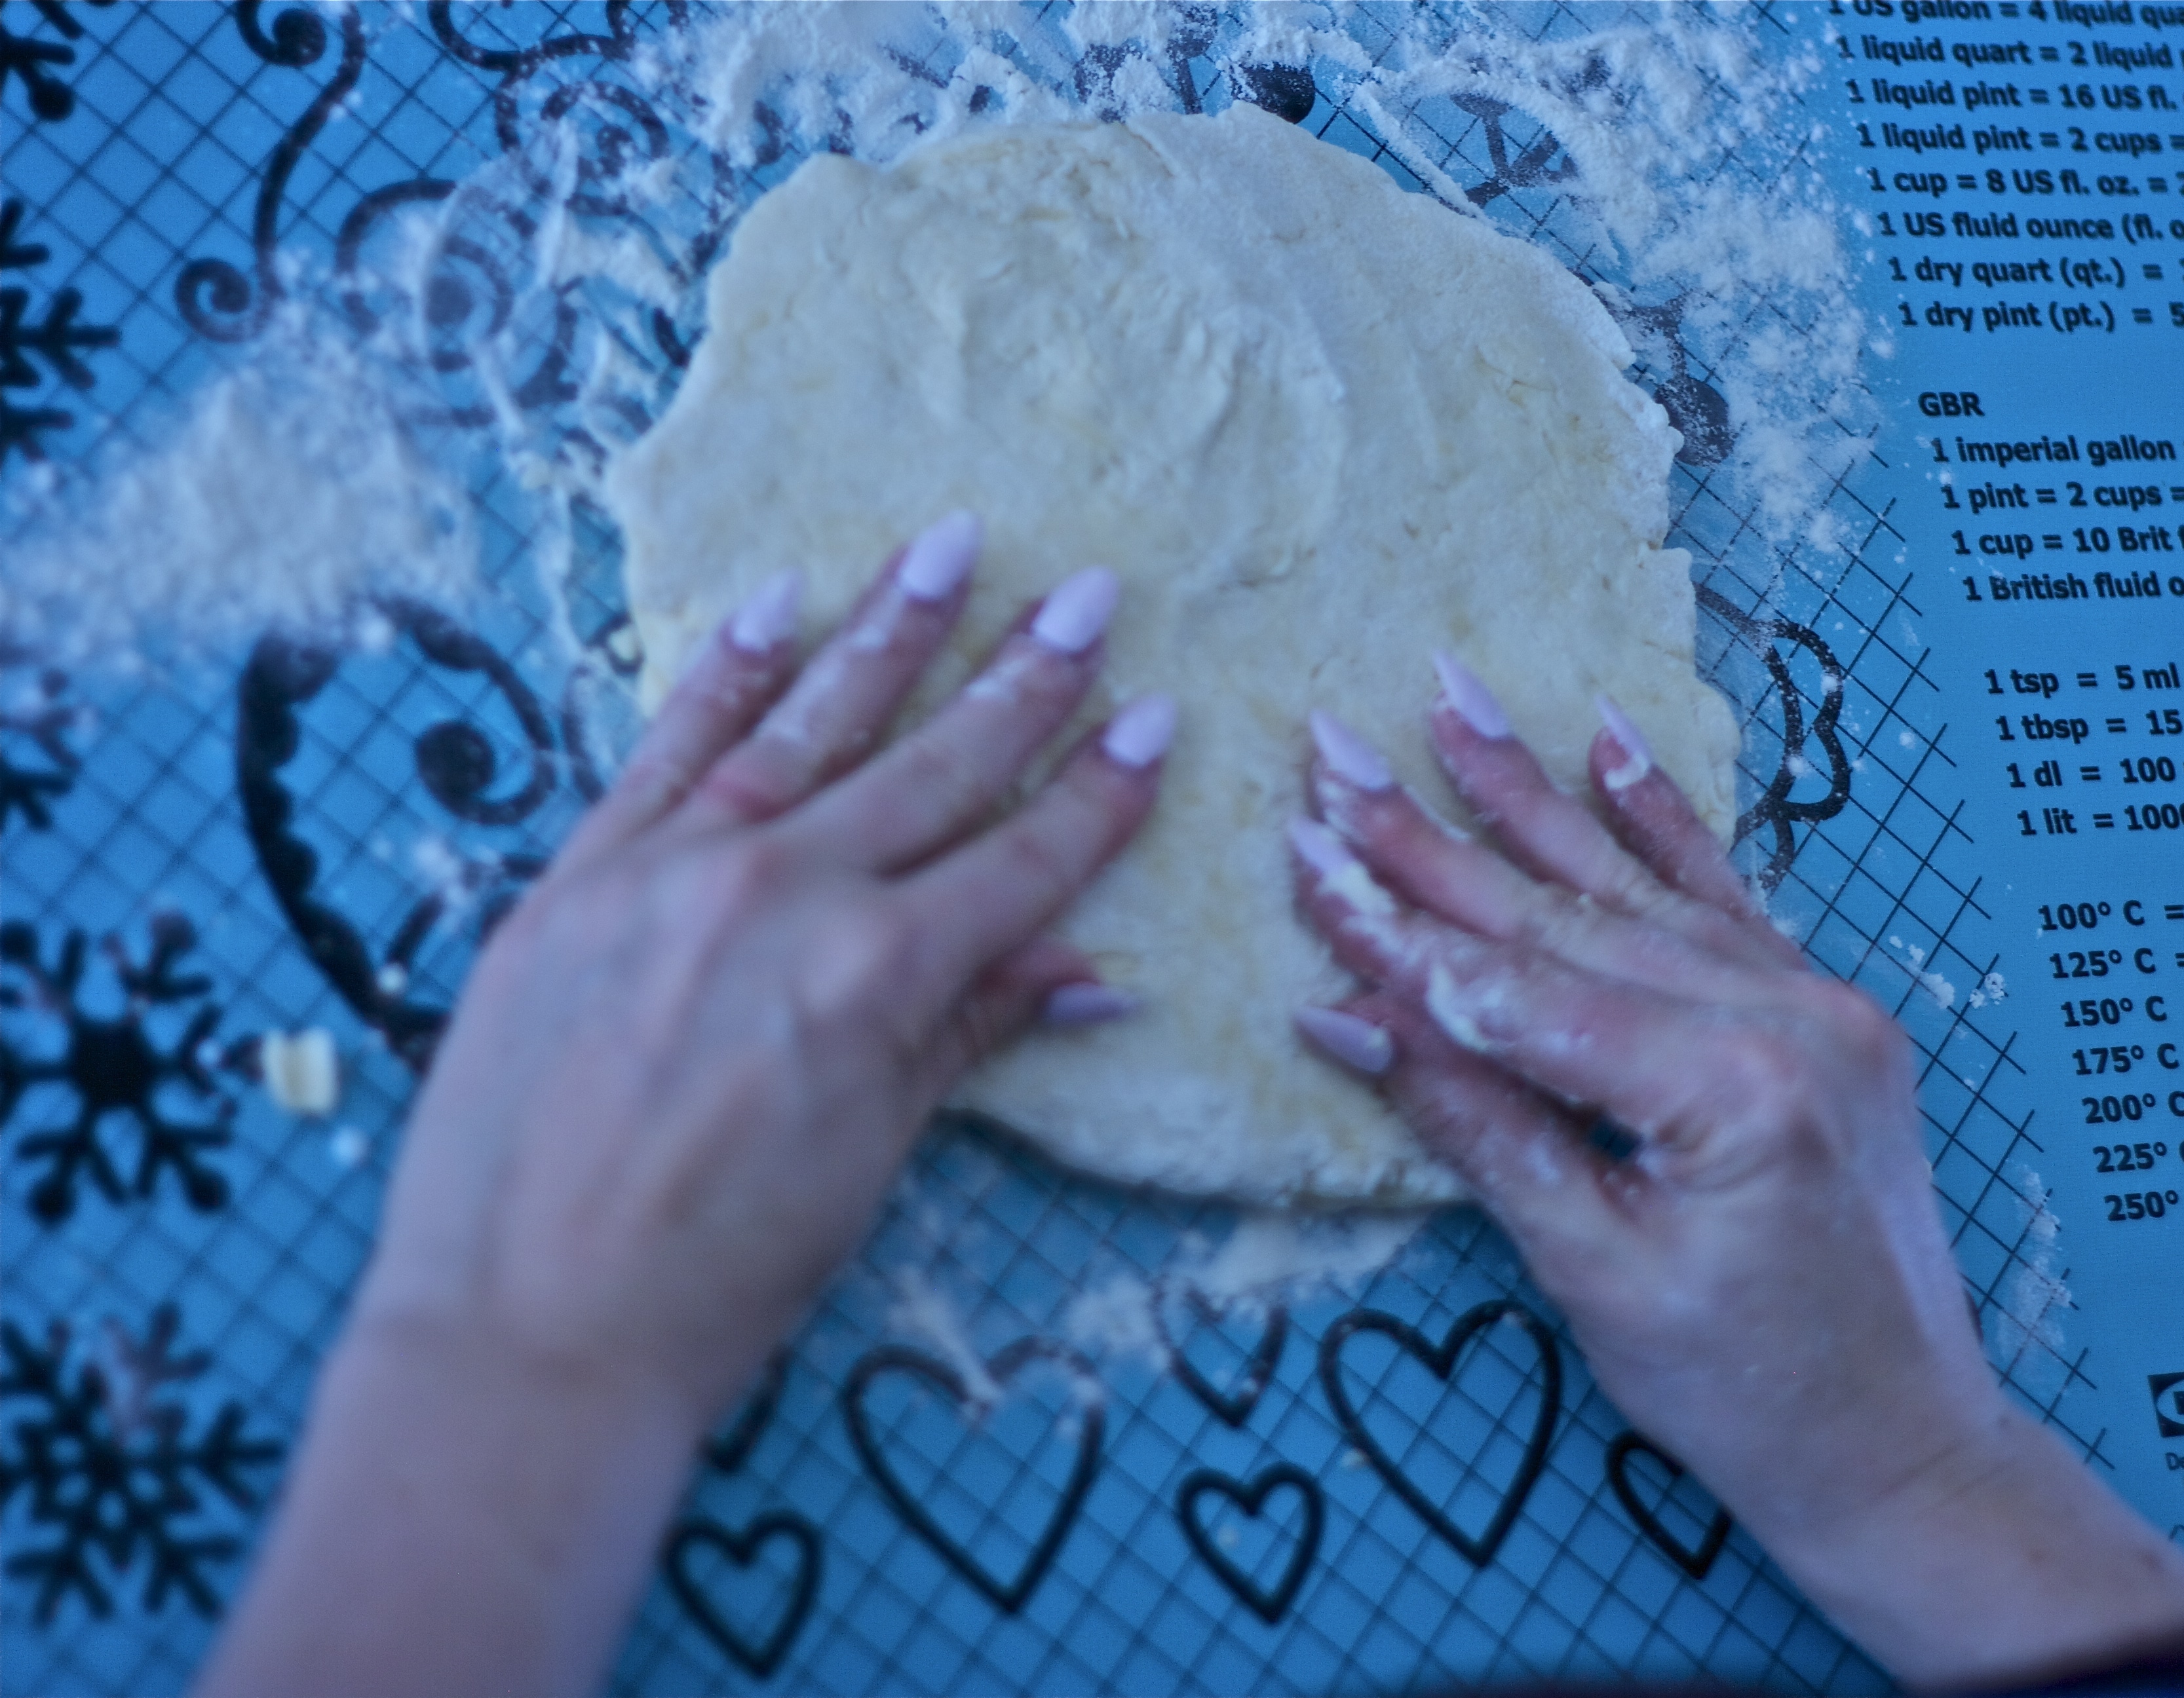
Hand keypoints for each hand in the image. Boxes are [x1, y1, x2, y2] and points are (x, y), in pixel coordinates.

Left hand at [204, 516, 1173, 1697]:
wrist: (525, 1331)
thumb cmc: (720, 1275)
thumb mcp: (872, 1156)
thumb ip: (967, 1036)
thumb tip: (1087, 976)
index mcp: (877, 976)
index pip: (1020, 862)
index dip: (1096, 794)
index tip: (1154, 721)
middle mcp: (785, 896)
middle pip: (933, 767)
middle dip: (1025, 678)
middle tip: (1089, 592)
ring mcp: (671, 873)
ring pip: (808, 725)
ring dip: (890, 630)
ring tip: (953, 542)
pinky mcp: (576, 878)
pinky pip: (665, 749)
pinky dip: (724, 673)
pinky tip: (778, 603)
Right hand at [1287, 656, 2183, 1688]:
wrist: (1906, 1450)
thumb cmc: (1745, 1397)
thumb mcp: (1594, 1276)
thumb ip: (1480, 1129)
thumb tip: (1348, 1020)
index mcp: (1731, 1093)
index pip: (1522, 992)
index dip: (1399, 930)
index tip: (1305, 849)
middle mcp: (1788, 1020)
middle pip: (1571, 916)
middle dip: (1436, 834)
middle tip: (1333, 745)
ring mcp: (1820, 1007)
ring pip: (1639, 888)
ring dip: (1530, 793)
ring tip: (1448, 694)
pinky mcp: (1828, 1015)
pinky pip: (1728, 898)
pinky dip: (1661, 820)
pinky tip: (1605, 739)